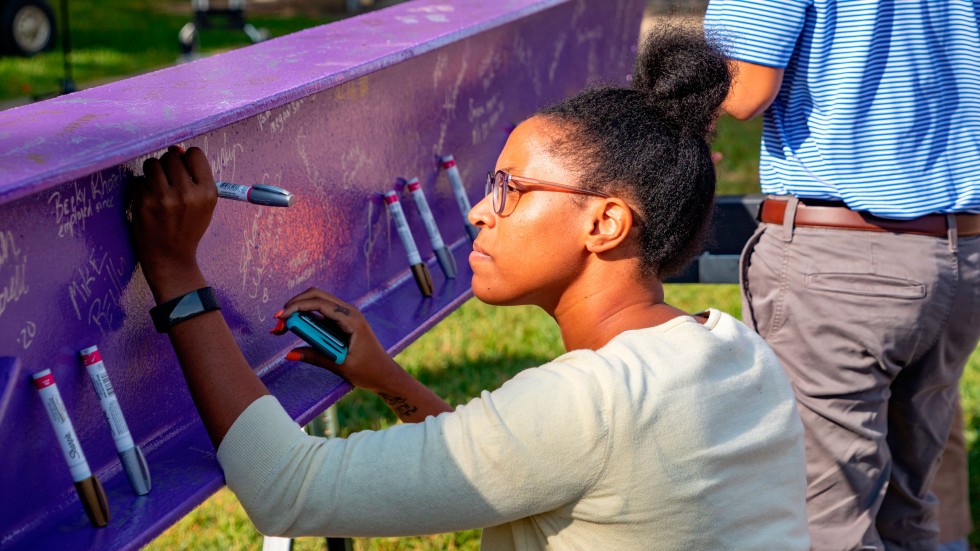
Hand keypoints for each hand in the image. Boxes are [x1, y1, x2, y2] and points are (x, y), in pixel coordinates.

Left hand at [131, 146, 216, 289]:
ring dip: (152, 173)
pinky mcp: (145, 202)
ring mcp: (165, 198)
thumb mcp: (204, 204)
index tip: (182, 169)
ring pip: (153, 163)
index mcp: (207, 192)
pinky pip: (140, 179)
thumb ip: (194, 176)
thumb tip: (176, 148)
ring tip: (157, 189)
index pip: (194, 153)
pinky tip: (149, 202)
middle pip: (172, 156)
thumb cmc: (188, 227)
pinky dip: (143, 187)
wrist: (171, 257)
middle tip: (168, 182)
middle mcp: (188, 193)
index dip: (186, 158)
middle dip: (168, 166)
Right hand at [275, 288, 402, 392]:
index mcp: (352, 319)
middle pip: (316, 296)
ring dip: (298, 310)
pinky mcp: (341, 322)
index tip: (280, 318)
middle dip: (294, 306)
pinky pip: (320, 313)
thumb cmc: (369, 370)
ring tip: (281, 328)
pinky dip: (305, 318)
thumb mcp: (340, 366)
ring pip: (316, 302)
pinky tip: (293, 328)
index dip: (297, 307)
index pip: (320, 304)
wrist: (386, 374)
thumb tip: (289, 355)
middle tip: (277, 323)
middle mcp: (349, 312)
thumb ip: (315, 358)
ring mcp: (345, 315)